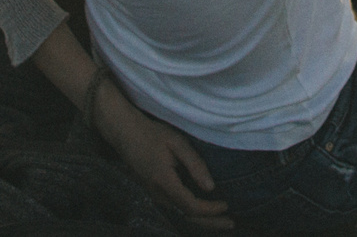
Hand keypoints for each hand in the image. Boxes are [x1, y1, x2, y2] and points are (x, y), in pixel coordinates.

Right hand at [93, 80, 228, 228]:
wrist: (125, 133)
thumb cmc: (152, 134)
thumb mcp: (177, 143)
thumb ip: (195, 164)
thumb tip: (211, 187)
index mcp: (164, 182)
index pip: (191, 206)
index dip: (210, 209)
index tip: (226, 204)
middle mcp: (158, 194)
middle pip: (187, 217)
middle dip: (210, 223)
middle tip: (231, 223)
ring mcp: (154, 195)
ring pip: (181, 215)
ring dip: (202, 220)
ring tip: (221, 221)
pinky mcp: (154, 192)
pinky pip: (175, 208)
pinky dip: (192, 214)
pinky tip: (203, 212)